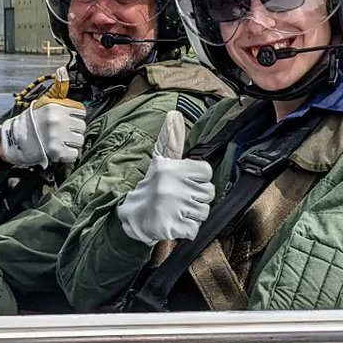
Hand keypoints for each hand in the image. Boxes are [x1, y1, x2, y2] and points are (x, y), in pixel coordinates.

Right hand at [0, 100, 85, 167]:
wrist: (14, 141)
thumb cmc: (31, 122)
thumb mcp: (42, 103)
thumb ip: (57, 92)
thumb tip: (63, 74)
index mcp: (55, 107)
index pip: (81, 111)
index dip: (76, 117)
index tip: (69, 121)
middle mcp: (57, 120)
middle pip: (81, 126)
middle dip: (74, 130)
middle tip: (64, 133)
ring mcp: (57, 136)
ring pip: (79, 140)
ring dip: (72, 143)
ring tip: (62, 142)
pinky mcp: (56, 151)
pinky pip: (74, 154)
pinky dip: (68, 155)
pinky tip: (61, 151)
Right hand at [118, 111, 215, 244]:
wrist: (133, 217)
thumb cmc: (153, 188)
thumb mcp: (161, 162)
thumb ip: (172, 140)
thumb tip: (174, 113)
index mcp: (172, 168)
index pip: (206, 172)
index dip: (199, 179)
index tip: (186, 182)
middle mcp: (171, 186)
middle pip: (208, 193)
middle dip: (197, 199)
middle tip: (181, 199)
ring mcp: (171, 207)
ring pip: (203, 212)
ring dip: (192, 214)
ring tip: (178, 210)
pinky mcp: (171, 227)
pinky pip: (194, 229)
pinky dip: (187, 229)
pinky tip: (175, 222)